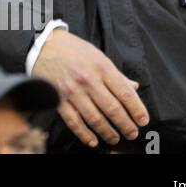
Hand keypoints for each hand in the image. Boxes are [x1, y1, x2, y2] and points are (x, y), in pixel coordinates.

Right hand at [32, 29, 148, 147]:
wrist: (43, 45)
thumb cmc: (73, 49)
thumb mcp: (98, 55)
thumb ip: (116, 74)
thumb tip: (134, 88)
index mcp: (101, 67)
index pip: (125, 93)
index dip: (137, 110)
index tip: (143, 120)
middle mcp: (88, 80)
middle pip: (113, 109)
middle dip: (126, 125)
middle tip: (132, 133)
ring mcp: (72, 91)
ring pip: (95, 119)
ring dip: (108, 132)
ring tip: (115, 138)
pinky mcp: (58, 99)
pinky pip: (74, 121)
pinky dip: (85, 134)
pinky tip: (93, 141)